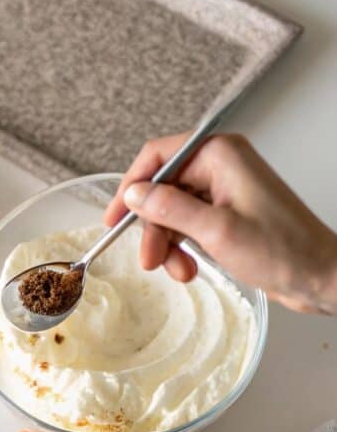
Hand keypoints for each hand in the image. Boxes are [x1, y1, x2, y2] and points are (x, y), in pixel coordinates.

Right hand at [104, 133, 336, 314]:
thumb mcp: (215, 231)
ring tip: (180, 272)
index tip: (114, 220)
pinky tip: (189, 268)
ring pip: (173, 212)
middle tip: (150, 261)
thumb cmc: (282, 250)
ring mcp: (224, 190)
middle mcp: (221, 167)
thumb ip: (170, 209)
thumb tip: (133, 195)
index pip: (158, 157)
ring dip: (169, 245)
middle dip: (153, 228)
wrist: (317, 275)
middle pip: (162, 189)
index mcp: (219, 155)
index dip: (131, 188)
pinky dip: (183, 249)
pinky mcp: (227, 214)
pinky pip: (189, 226)